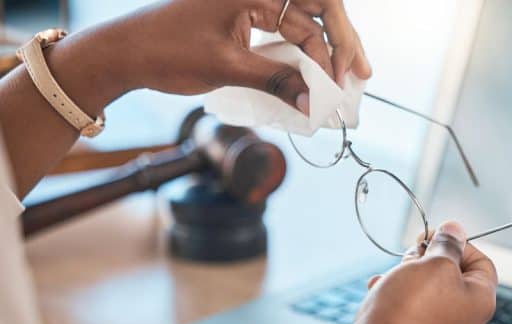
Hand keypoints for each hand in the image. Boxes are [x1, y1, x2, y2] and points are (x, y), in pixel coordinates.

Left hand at [57, 0, 371, 112]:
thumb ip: (275, 80)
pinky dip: (301, 57)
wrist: (126, 54)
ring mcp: (252, 4)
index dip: (334, 46)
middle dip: (341, 44)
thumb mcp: (226, 68)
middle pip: (317, 12)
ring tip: (344, 80)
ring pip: (303, 24)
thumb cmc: (167, 51)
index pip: (313, 11)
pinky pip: (284, 35)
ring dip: (325, 52)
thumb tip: (313, 102)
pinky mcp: (245, 21)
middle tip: (361, 75)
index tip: (341, 80)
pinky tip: (314, 77)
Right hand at [336, 221, 498, 323]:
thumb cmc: (408, 311)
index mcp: (480, 303)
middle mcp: (464, 322)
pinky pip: (407, 310)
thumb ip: (448, 245)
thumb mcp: (434, 264)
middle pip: (452, 276)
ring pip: (426, 291)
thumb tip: (455, 230)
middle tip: (410, 258)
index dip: (459, 244)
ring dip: (406, 277)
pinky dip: (394, 296)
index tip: (432, 236)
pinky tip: (378, 292)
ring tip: (390, 279)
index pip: (482, 263)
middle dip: (428, 260)